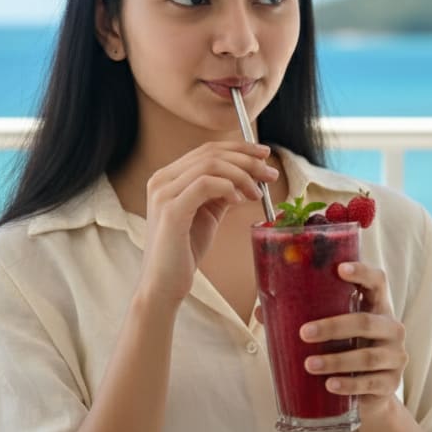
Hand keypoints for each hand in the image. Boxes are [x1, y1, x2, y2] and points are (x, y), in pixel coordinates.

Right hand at [140, 142, 277, 306]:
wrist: (164, 283)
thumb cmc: (184, 251)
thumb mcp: (207, 214)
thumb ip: (221, 192)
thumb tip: (248, 176)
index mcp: (167, 177)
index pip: (206, 149)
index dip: (239, 148)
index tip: (264, 155)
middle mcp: (161, 180)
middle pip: (211, 153)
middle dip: (247, 160)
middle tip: (270, 173)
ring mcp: (163, 194)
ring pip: (211, 165)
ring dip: (242, 175)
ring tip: (258, 193)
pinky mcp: (171, 211)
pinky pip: (206, 185)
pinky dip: (228, 188)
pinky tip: (239, 201)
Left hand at [298, 261, 406, 419]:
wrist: (370, 393)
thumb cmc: (346, 350)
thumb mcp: (332, 331)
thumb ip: (303, 317)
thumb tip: (261, 311)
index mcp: (377, 306)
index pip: (377, 281)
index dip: (362, 272)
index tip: (340, 268)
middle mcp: (391, 328)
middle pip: (366, 322)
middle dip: (333, 327)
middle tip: (304, 333)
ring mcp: (395, 356)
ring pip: (367, 356)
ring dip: (336, 360)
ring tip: (309, 365)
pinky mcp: (391, 383)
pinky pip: (370, 383)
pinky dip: (348, 384)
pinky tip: (330, 384)